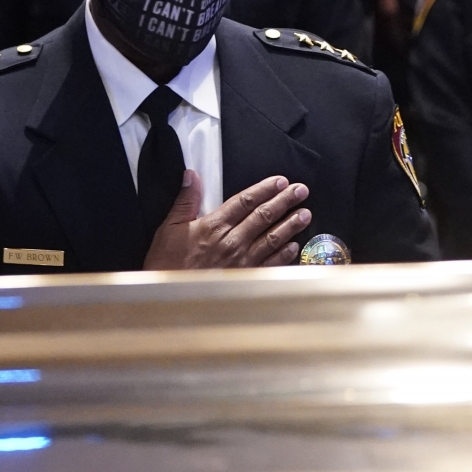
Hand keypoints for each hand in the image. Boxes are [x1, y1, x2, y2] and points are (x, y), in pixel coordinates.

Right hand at [143, 171, 311, 269]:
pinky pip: (269, 264)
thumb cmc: (166, 262)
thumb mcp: (170, 227)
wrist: (167, 296)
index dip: (265, 189)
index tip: (280, 181)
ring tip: (305, 213)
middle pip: (263, 216)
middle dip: (284, 201)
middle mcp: (231, 241)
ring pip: (271, 239)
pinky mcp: (245, 278)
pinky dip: (284, 254)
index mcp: (213, 226)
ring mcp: (240, 261)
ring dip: (290, 225)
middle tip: (301, 190)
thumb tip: (193, 174)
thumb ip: (186, 200)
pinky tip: (294, 246)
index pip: (245, 201)